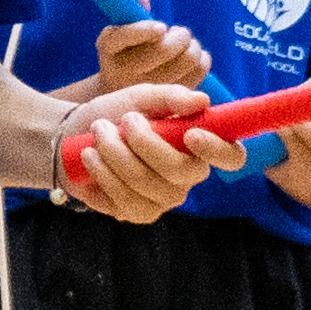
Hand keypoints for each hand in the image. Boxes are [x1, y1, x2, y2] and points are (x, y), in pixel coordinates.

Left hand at [56, 80, 227, 224]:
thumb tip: (202, 101)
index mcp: (200, 146)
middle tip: (121, 120)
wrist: (79, 134)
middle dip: (142, 141)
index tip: (190, 134)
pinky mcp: (138, 213)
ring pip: (144, 184)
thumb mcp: (142, 96)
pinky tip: (90, 156)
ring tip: (98, 132)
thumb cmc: (119, 113)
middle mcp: (188, 176)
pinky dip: (102, 172)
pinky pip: (123, 201)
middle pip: (178, 170)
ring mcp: (164, 199)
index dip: (217, 150)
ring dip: (114, 153)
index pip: (231, 156)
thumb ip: (171, 97)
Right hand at [89, 0, 211, 96]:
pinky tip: (192, 58)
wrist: (123, 94)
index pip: (123, 37)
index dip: (145, 30)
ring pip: (187, 59)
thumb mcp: (122, 31)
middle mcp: (124, 72)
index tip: (161, 26)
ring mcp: (149, 90)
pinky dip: (202, 59)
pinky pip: (199, 71)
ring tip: (185, 46)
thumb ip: (132, 12)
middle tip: (178, 33)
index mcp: (108, 46)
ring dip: (193, 46)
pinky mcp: (172, 97)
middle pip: (165, 49)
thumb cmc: (126, 53)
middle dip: (180, 34)